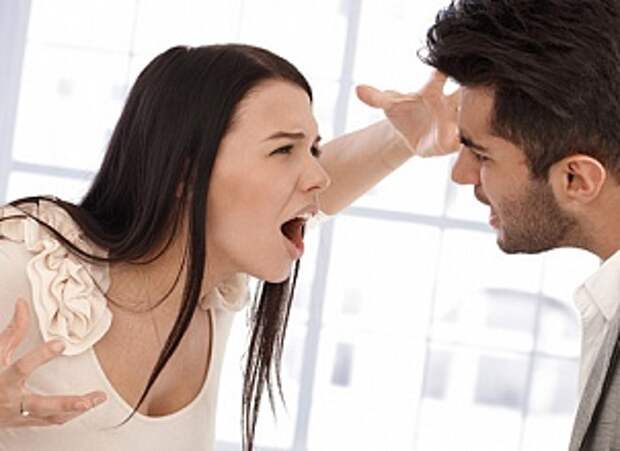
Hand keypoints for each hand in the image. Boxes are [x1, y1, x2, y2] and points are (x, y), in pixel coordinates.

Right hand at [0, 298, 106, 426]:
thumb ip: (13, 331)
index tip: (60, 343)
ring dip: (76, 410)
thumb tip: (22, 305)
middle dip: (67, 403)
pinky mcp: (26, 422)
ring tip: (97, 399)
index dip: (41, 356)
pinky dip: (69, 414)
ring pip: (51, 417)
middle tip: (88, 399)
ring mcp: (20, 415)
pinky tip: (84, 407)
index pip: (22, 368)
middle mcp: (12, 401)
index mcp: (4, 380)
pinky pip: (51, 421)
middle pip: (42, 405)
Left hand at [356, 70, 459, 156]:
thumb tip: (357, 89)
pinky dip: (462, 142)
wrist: (410, 135)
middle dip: (465, 93)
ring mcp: (454, 122)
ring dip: (464, 121)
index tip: (441, 70)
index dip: (441, 73)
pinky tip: (459, 142)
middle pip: (463, 94)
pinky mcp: (455, 142)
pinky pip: (464, 142)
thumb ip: (376, 97)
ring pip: (468, 118)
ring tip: (458, 125)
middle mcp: (449, 103)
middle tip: (463, 93)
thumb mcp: (388, 105)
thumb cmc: (402, 113)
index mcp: (432, 91)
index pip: (440, 77)